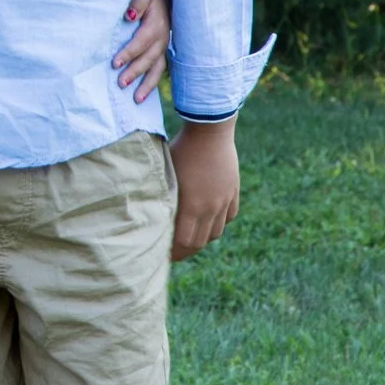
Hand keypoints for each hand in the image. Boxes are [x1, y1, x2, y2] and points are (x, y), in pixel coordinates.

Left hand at [114, 0, 169, 103]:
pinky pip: (159, 68)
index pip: (141, 41)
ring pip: (157, 67)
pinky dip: (152, 82)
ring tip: (136, 99)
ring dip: (147, 84)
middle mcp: (162, 37)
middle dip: (135, 72)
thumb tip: (129, 16)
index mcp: (156, 24)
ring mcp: (164, 45)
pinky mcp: (162, 49)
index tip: (115, 63)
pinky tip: (143, 95)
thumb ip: (137, 1)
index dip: (129, 53)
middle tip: (120, 83)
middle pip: (148, 58)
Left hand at [169, 117, 239, 260]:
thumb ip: (163, 198)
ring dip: (203, 237)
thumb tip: (151, 217)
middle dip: (186, 250)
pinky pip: (228, 217)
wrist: (210, 130)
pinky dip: (218, 222)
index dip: (173, 252)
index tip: (163, 254)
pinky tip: (208, 218)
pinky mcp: (233, 192)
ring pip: (216, 232)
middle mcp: (210, 208)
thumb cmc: (180, 150)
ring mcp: (224, 201)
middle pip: (199, 242)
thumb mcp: (166, 174)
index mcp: (191, 206)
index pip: (183, 242)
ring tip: (191, 236)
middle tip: (174, 251)